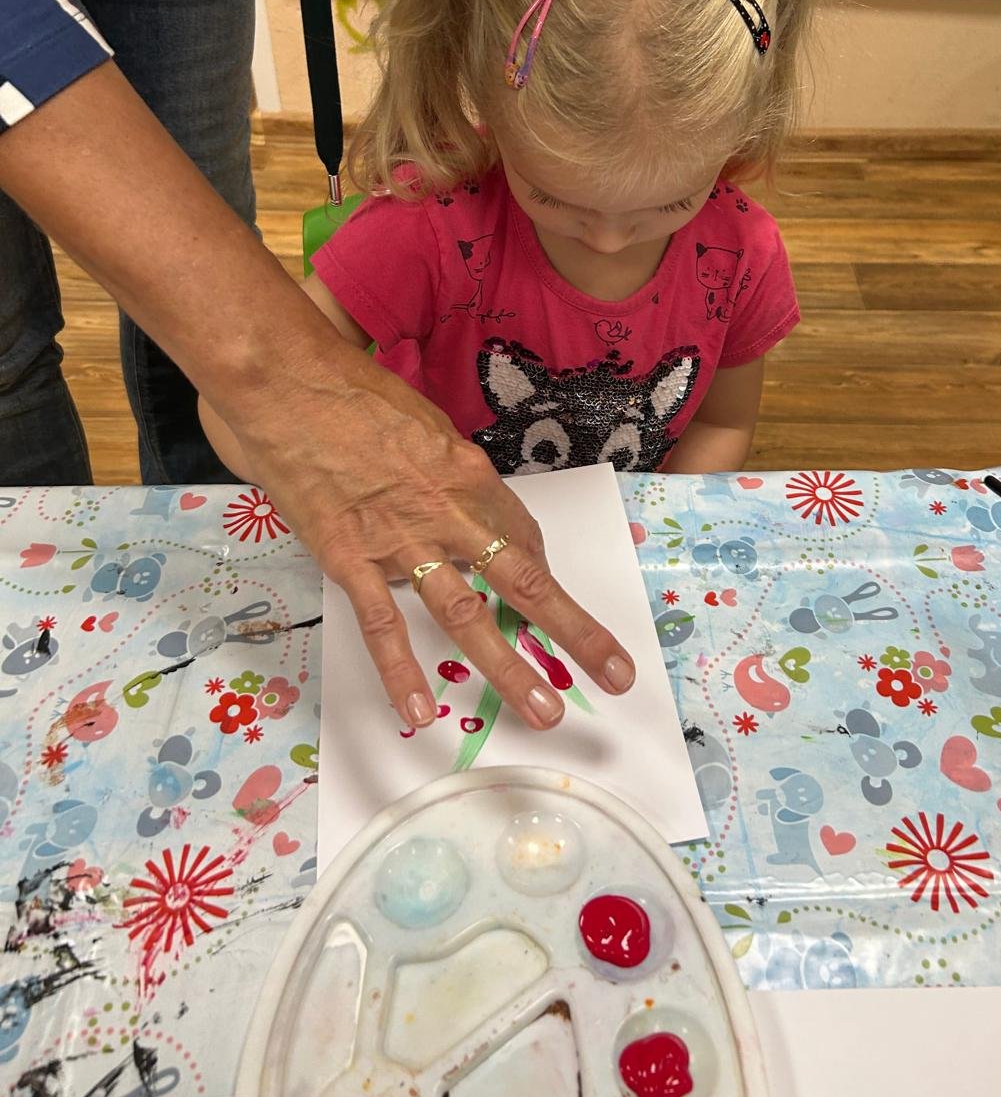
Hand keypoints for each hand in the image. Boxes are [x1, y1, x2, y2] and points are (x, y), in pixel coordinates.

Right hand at [228, 339, 637, 730]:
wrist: (290, 383)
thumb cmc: (352, 394)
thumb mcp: (420, 426)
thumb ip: (443, 472)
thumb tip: (455, 502)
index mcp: (468, 475)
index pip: (521, 537)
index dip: (541, 576)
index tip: (551, 607)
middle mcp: (448, 512)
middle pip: (523, 580)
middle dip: (573, 631)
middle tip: (613, 674)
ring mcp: (400, 540)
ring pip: (466, 614)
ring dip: (509, 669)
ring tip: (543, 713)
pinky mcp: (349, 558)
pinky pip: (382, 625)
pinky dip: (402, 672)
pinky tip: (421, 710)